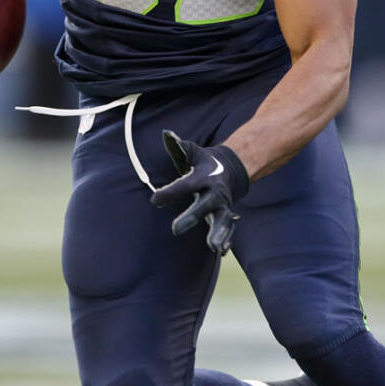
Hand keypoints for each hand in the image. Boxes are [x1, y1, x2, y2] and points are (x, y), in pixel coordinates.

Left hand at [150, 131, 249, 254]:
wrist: (230, 169)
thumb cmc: (203, 163)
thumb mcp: (193, 152)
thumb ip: (180, 146)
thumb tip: (167, 134)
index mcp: (204, 176)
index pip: (186, 185)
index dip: (170, 192)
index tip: (154, 200)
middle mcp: (216, 192)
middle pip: (206, 205)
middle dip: (193, 216)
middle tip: (175, 229)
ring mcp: (223, 205)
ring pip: (223, 220)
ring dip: (219, 233)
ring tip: (213, 247)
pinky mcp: (226, 216)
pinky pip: (229, 229)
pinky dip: (227, 239)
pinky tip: (222, 251)